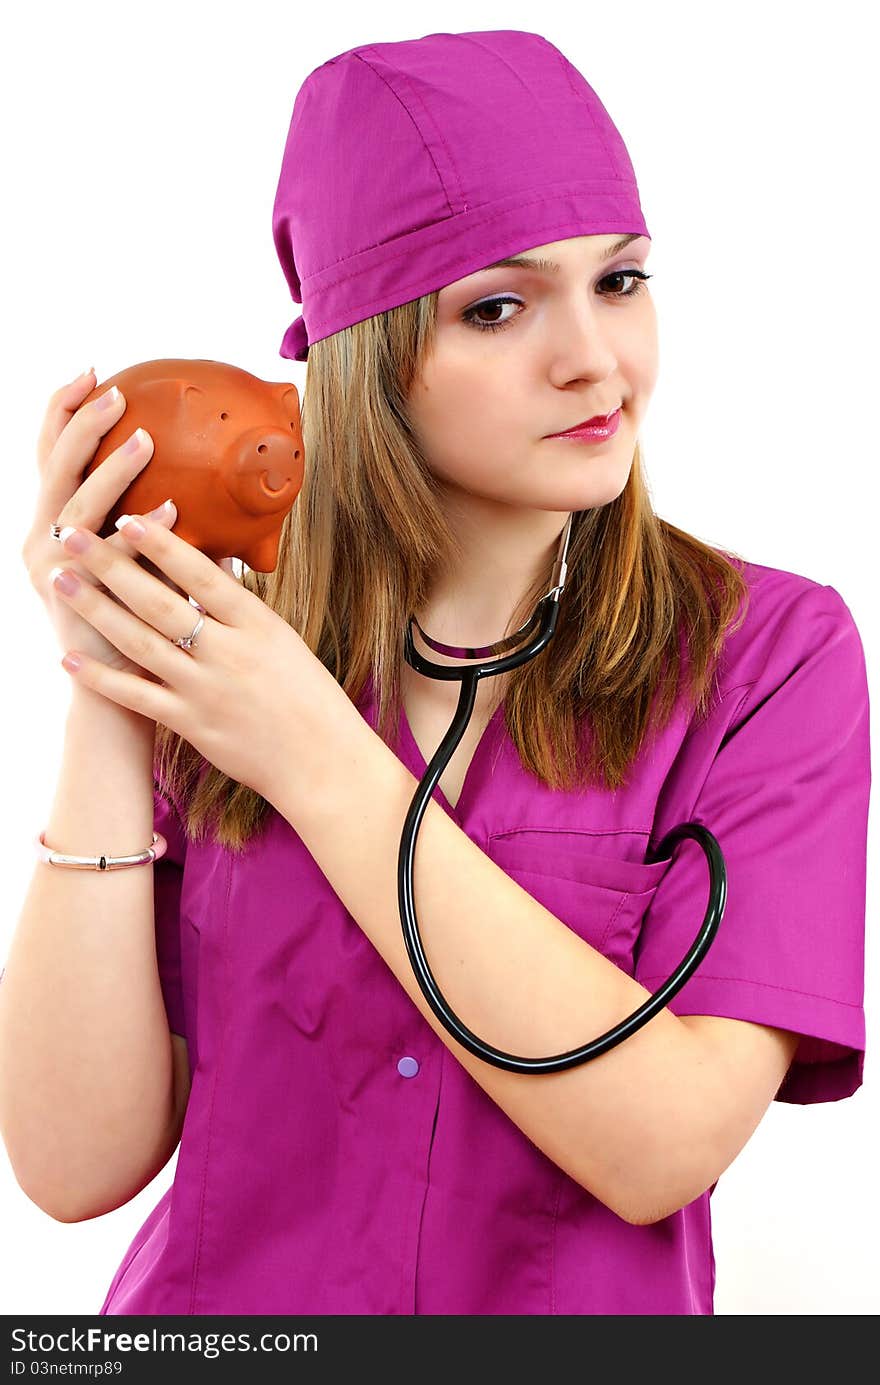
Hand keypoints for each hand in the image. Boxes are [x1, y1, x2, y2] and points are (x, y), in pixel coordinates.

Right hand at [22, 368, 233, 679]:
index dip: (65, 410)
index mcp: (52, 523)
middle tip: (115, 390)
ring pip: (75, 505)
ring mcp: (53, 569)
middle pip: (54, 466)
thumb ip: (155, 526)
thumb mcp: (141, 564)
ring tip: (145, 439)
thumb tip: (198, 484)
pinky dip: (140, 530)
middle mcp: (42, 539)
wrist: (119, 693)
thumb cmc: (138, 625)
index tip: (90, 372)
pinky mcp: (76, 599)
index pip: (51, 453)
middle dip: (83, 423)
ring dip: (111, 470)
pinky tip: (171, 509)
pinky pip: (109, 557)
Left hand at [48, 507, 342, 803]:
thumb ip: (241, 607)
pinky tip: (69, 658)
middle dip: (111, 565)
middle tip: (74, 534)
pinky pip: (137, 696)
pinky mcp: (192, 724)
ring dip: (95, 609)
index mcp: (258, 625)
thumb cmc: (307, 697)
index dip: (162, 545)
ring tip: (61, 579)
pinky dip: (101, 678)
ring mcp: (207, 690)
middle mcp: (229, 653)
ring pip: (140, 642)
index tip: (128, 518)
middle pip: (160, 602)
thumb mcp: (282, 640)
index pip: (202, 575)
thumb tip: (210, 561)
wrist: (322, 761)